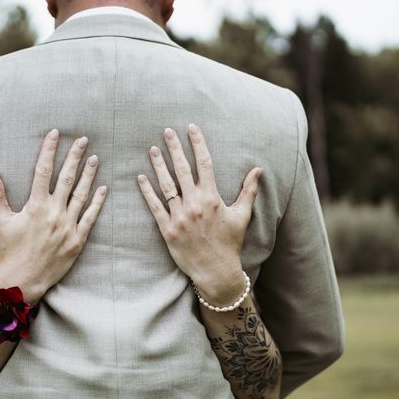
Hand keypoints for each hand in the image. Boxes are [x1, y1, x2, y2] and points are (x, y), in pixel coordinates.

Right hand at [0, 129, 106, 302]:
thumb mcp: (0, 222)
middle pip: (67, 178)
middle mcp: (54, 212)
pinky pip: (90, 217)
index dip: (49, 150)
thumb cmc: (9, 251)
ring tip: (94, 158)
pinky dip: (97, 202)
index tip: (55, 134)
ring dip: (89, 175)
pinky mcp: (78, 240)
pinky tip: (102, 188)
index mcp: (35, 206)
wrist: (22, 282)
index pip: (43, 170)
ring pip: (82, 194)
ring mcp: (68, 226)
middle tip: (82, 140)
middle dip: (75, 156)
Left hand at [137, 124, 261, 304]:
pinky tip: (140, 178)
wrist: (216, 271)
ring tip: (152, 149)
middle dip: (174, 148)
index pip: (204, 163)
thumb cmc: (230, 243)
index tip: (191, 128)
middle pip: (182, 169)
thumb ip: (248, 190)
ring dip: (158, 165)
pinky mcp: (167, 230)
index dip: (197, 143)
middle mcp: (195, 204)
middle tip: (166, 131)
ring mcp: (179, 217)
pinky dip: (146, 192)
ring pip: (166, 185)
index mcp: (212, 198)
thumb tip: (258, 169)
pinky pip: (154, 207)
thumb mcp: (242, 215)